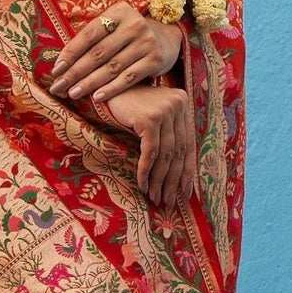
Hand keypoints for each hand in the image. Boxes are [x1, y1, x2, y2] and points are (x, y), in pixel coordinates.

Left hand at [49, 1, 181, 102]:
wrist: (167, 37)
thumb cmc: (129, 35)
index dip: (70, 53)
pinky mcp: (155, 60)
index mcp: (119, 12)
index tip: (56, 70)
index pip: (89, 35)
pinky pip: (129, 77)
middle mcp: (134, 24)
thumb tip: (61, 63)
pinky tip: (97, 97)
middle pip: (98, 53)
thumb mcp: (115, 27)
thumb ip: (94, 39)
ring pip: (111, 67)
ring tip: (73, 94)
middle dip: (75, 72)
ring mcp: (146, 42)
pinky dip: (111, 89)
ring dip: (89, 83)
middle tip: (58, 87)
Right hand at [90, 83, 196, 207]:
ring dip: (159, 180)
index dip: (187, 171)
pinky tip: (142, 185)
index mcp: (182, 103)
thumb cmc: (128, 108)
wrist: (102, 91)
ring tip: (155, 197)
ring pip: (165, 155)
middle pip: (178, 151)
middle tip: (168, 201)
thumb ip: (168, 134)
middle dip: (173, 180)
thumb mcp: (153, 117)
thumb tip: (180, 174)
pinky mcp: (149, 118)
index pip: (188, 143)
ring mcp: (164, 110)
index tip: (185, 192)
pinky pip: (150, 153)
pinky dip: (145, 172)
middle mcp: (178, 104)